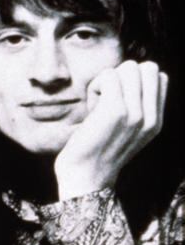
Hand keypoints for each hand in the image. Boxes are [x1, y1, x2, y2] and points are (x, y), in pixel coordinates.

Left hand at [54, 60, 167, 199]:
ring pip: (129, 67)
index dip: (135, 80)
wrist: (84, 176)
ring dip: (108, 80)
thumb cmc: (95, 149)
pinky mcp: (116, 111)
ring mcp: (136, 114)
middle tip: (108, 98)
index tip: (118, 100)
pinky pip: (109, 75)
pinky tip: (91, 107)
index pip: (159, 78)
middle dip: (124, 75)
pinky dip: (96, 85)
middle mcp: (151, 118)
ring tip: (99, 103)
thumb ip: (135, 107)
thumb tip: (126, 74)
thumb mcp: (126, 130)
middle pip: (148, 68)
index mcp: (156, 122)